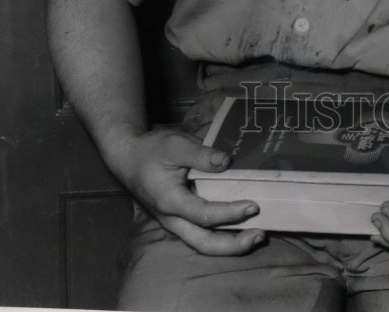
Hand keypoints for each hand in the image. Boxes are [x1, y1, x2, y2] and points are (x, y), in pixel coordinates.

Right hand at [110, 127, 263, 255]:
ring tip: (256, 236)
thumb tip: (227, 162)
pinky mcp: (180, 219)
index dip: (229, 213)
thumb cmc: (151, 150)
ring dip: (229, 245)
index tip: (253, 206)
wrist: (128, 158)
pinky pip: (202, 234)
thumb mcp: (176, 144)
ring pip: (203, 244)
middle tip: (260, 235)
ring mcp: (175, 222)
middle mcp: (172, 219)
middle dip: (233, 244)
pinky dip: (221, 235)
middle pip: (204, 243)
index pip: (203, 215)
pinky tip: (240, 227)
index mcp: (170, 201)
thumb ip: (201, 154)